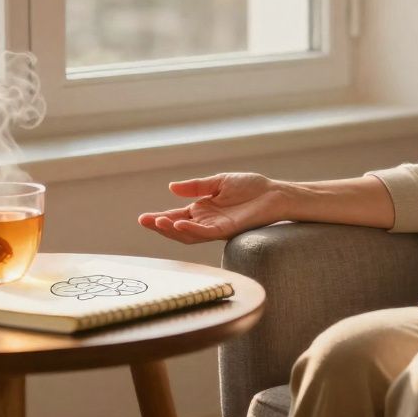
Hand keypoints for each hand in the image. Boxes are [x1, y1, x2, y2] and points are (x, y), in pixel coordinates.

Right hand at [138, 172, 284, 243]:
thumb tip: (171, 187)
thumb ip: (196, 187)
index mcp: (203, 210)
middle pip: (178, 228)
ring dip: (172, 230)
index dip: (160, 218)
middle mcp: (207, 221)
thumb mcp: (218, 182)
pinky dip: (191, 229)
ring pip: (189, 234)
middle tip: (144, 221)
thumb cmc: (250, 187)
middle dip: (160, 226)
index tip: (143, 218)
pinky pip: (206, 233)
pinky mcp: (227, 230)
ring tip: (158, 222)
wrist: (274, 193)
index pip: (177, 216)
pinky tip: (179, 223)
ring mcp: (216, 227)